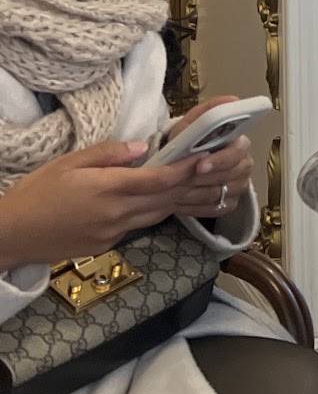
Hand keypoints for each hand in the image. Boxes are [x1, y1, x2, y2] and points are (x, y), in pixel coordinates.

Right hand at [0, 136, 248, 271]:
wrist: (12, 236)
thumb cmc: (36, 194)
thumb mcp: (69, 163)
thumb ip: (108, 154)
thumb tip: (141, 148)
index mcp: (109, 190)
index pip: (161, 179)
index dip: (189, 169)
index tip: (210, 156)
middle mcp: (118, 214)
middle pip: (168, 198)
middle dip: (196, 183)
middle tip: (221, 169)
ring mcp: (115, 233)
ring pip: (159, 214)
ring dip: (183, 200)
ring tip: (206, 186)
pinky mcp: (109, 245)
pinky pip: (143, 225)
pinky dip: (160, 212)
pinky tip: (169, 203)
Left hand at [164, 94, 254, 221]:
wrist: (178, 165)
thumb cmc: (186, 143)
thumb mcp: (192, 124)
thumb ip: (209, 111)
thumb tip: (234, 99)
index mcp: (239, 143)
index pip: (238, 152)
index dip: (220, 159)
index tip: (199, 165)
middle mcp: (244, 165)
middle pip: (232, 175)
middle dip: (204, 178)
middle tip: (181, 180)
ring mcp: (239, 186)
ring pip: (222, 193)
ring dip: (195, 193)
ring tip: (174, 192)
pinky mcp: (230, 204)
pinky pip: (216, 209)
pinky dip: (196, 207)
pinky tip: (179, 203)